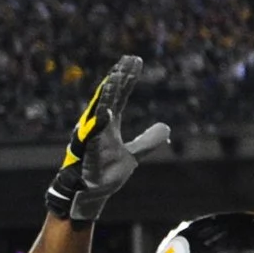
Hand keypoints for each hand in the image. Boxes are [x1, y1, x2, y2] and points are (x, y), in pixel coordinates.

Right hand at [42, 55, 173, 224]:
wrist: (90, 193)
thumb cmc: (105, 172)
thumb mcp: (133, 155)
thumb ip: (147, 141)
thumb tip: (165, 128)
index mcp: (109, 124)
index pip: (120, 96)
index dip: (127, 79)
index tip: (135, 61)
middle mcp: (99, 125)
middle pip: (110, 96)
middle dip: (120, 78)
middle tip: (130, 60)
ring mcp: (92, 137)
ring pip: (101, 110)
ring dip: (109, 94)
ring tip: (118, 76)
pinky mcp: (88, 152)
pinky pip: (93, 136)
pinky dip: (100, 124)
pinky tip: (107, 111)